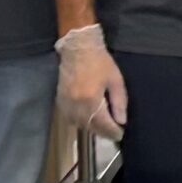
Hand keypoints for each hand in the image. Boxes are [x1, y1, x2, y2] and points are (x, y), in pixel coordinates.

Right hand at [55, 23, 128, 140]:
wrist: (78, 47)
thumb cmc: (100, 62)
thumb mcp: (115, 80)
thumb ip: (119, 102)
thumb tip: (121, 120)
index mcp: (91, 99)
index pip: (102, 123)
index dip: (112, 131)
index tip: (119, 135)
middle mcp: (77, 104)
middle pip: (90, 126)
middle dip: (102, 131)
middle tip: (112, 132)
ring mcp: (66, 102)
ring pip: (78, 124)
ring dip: (90, 128)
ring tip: (101, 126)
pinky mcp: (60, 98)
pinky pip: (69, 117)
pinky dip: (78, 121)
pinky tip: (86, 119)